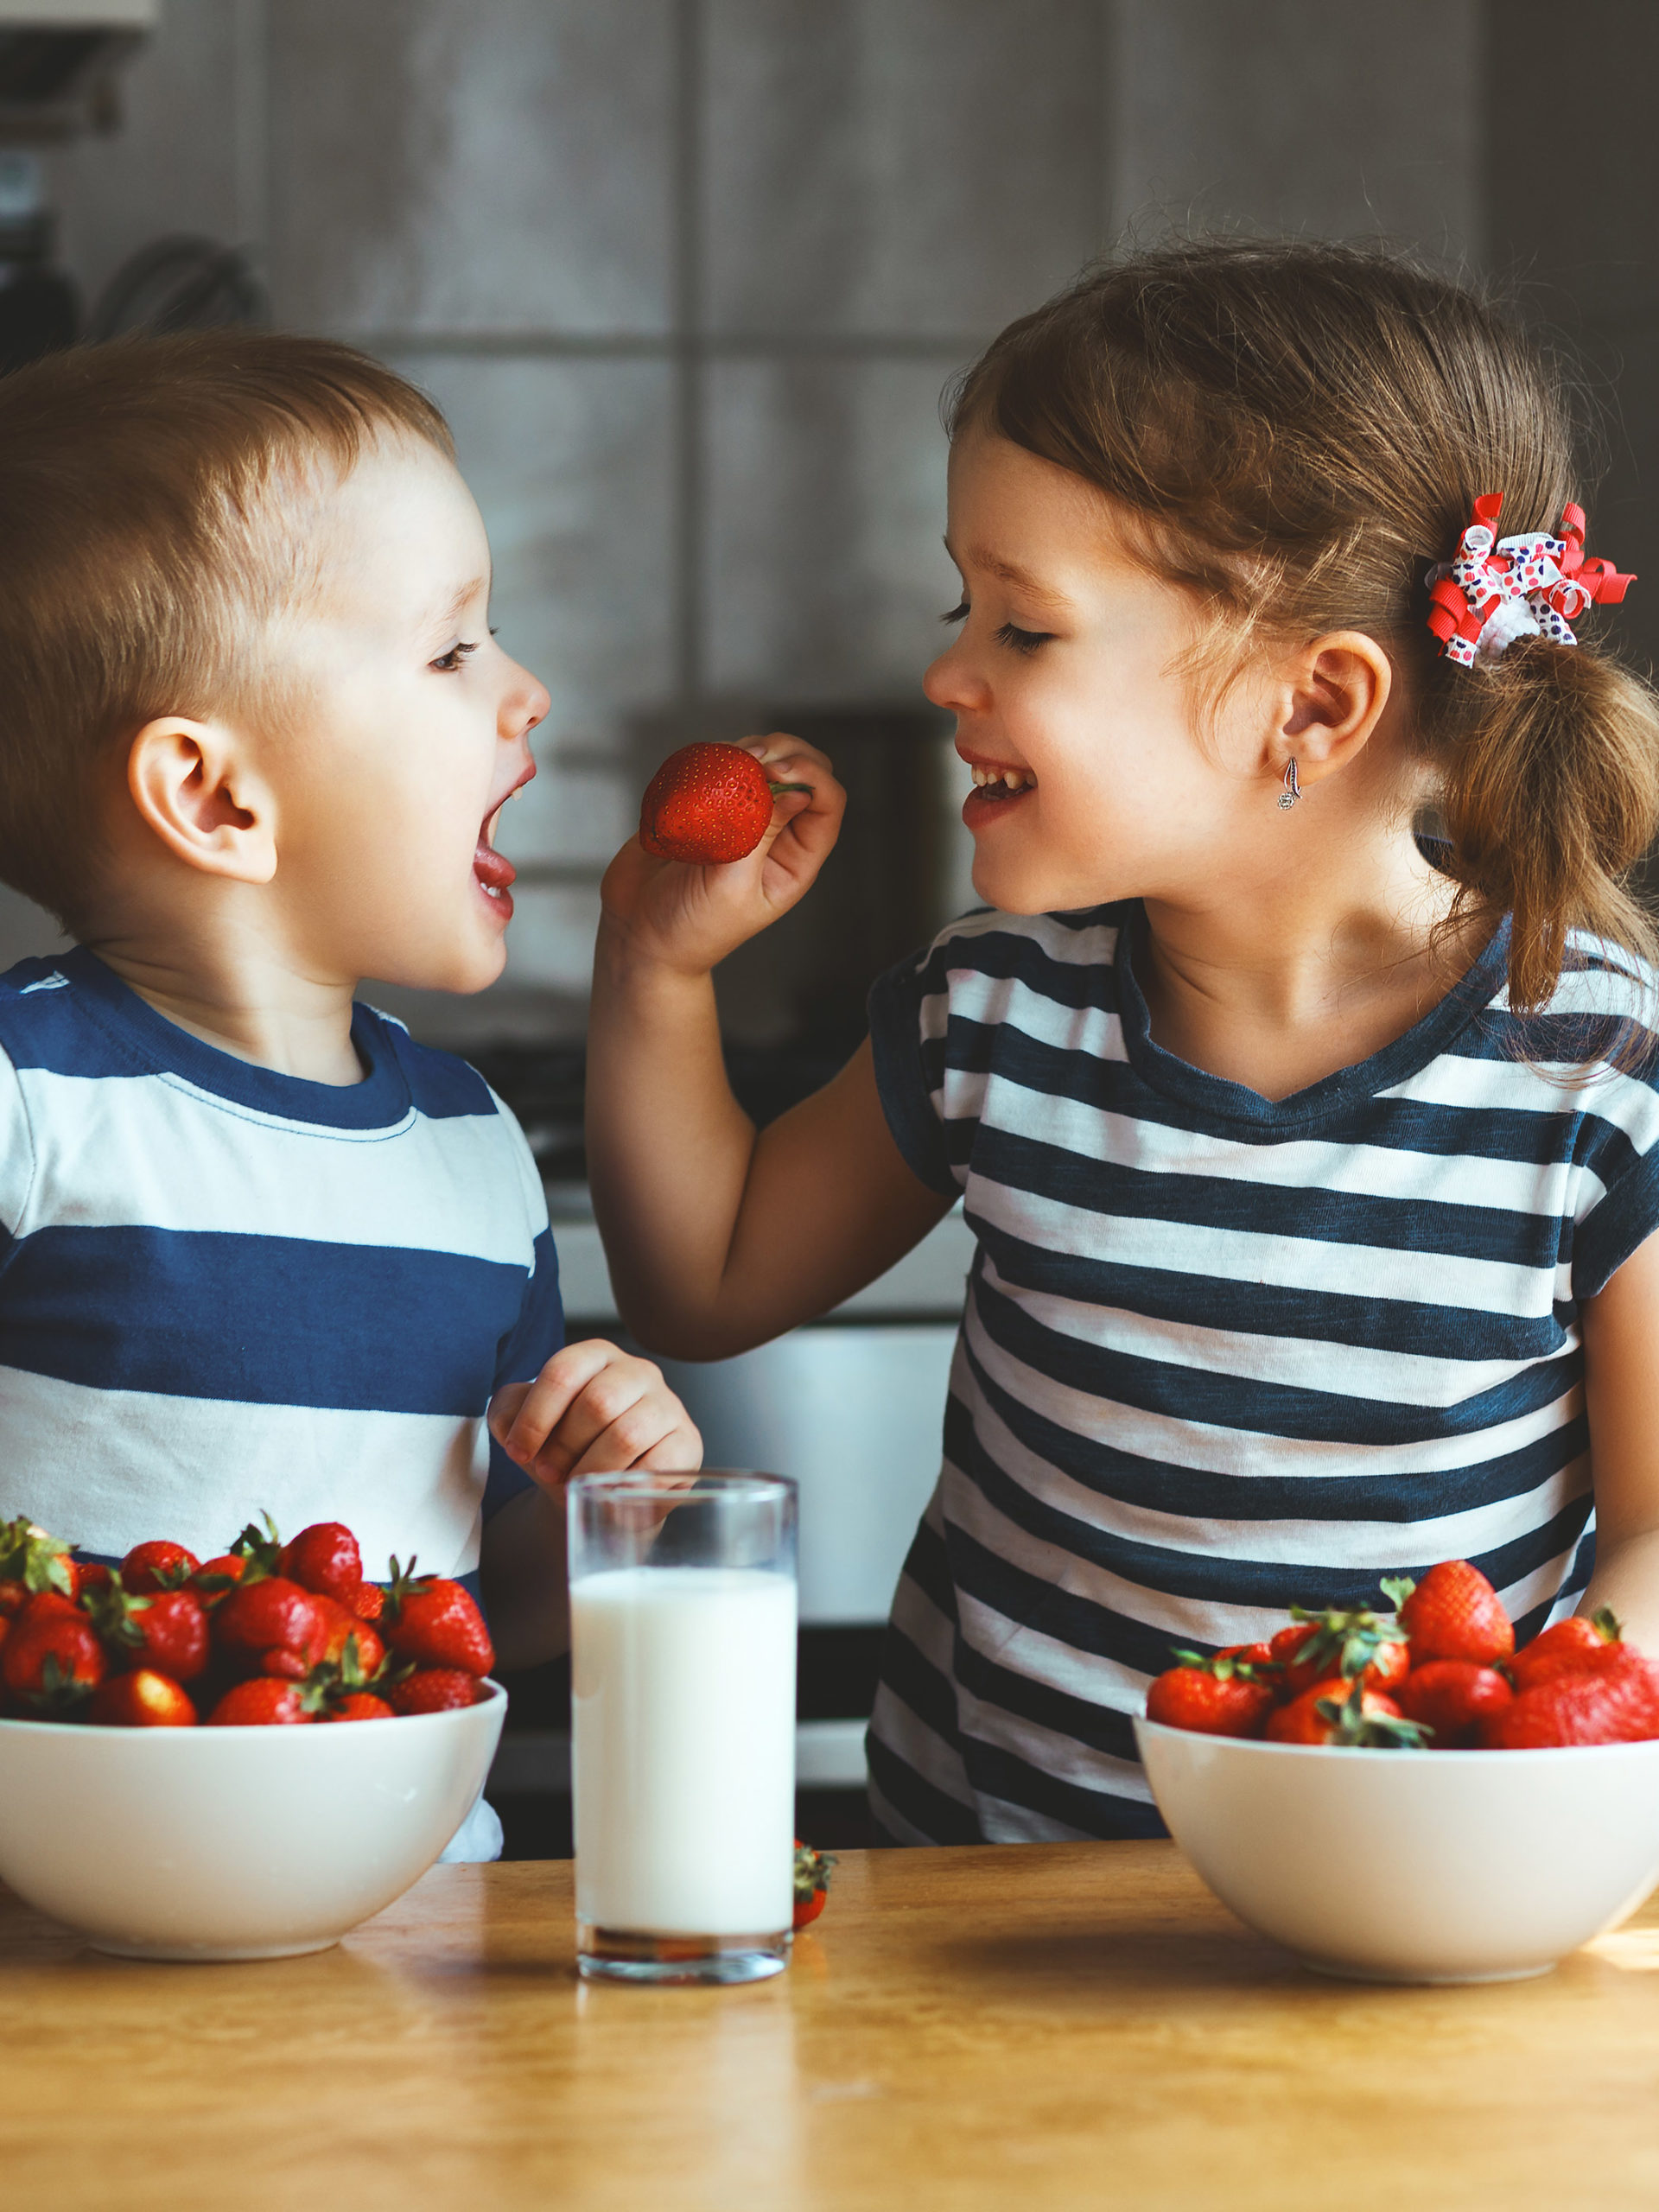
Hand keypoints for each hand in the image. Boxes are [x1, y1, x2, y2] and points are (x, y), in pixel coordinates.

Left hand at [487, 1340, 702, 1489]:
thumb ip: (508, 1412)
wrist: (599, 1492)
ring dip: (592, 1469)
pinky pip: (657, 1464)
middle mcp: (638, 1371)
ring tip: (577, 1484)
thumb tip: (513, 1422)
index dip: (536, 1416)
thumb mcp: (525, 1426)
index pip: (564, 1371)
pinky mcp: (688, 1442)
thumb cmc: (563, 1451)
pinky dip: (624, 1484)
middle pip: (597, 1403)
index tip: (520, 1451)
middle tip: (549, 1472)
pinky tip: (610, 1491)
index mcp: (597, 1356)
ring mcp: (668, 1405)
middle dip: (564, 1446)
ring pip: (627, 1434)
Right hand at [598, 735, 843, 978]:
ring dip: (743, 751)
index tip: (773, 770)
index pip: (827, 802)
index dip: (809, 774)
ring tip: (718, 765)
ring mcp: (740, 816)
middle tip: (749, 754)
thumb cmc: (691, 926)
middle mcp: (775, 833)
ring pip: (761, 761)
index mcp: (794, 859)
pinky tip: (694, 773)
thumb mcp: (732, 885)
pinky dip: (711, 758)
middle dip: (781, 751)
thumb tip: (798, 791)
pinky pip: (720, 767)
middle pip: (801, 770)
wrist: (638, 933)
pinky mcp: (706, 805)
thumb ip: (761, 834)